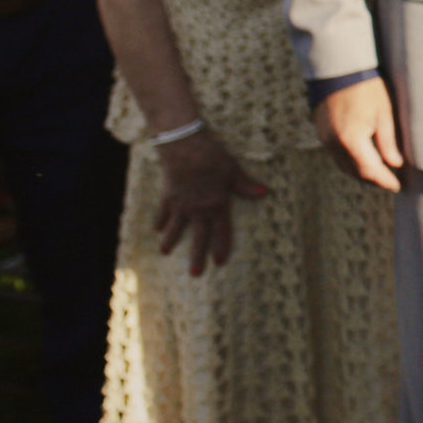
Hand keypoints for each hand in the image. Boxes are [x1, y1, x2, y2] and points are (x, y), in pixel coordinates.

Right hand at [155, 130, 269, 274]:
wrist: (184, 148)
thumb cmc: (213, 157)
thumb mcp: (233, 171)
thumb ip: (246, 185)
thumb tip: (265, 192)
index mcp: (217, 205)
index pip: (221, 231)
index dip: (220, 247)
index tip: (219, 262)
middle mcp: (198, 210)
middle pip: (198, 237)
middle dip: (197, 256)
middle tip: (195, 274)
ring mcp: (180, 205)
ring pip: (175, 228)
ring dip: (170, 240)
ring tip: (164, 252)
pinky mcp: (167, 197)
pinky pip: (162, 213)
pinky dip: (160, 221)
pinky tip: (157, 229)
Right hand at [314, 78, 404, 192]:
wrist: (339, 69)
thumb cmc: (367, 88)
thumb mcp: (384, 113)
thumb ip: (388, 141)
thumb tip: (395, 164)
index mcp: (351, 139)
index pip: (369, 170)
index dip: (384, 181)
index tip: (397, 186)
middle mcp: (334, 144)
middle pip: (355, 172)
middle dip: (373, 180)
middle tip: (391, 182)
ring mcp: (325, 139)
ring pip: (344, 166)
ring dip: (361, 173)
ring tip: (380, 174)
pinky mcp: (322, 134)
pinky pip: (337, 156)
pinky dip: (351, 162)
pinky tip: (363, 160)